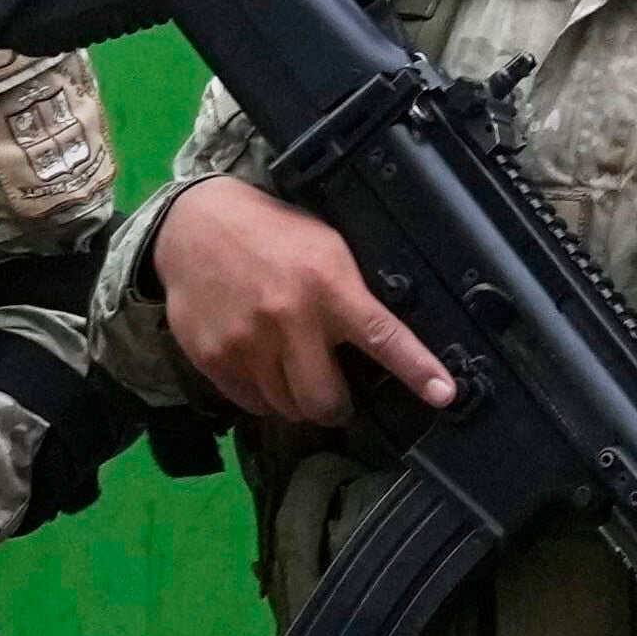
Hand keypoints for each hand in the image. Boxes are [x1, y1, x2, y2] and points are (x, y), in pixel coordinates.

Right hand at [155, 177, 450, 431]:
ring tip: (291, 371)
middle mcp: (289, 319)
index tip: (443, 394)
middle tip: (335, 394)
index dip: (417, 369)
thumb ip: (351, 293)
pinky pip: (252, 404)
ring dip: (297, 401)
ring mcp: (248, 343)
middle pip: (326, 401)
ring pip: (288, 409)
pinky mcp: (214, 358)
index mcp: (328, 286)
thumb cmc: (270, 233)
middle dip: (336, 406)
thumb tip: (384, 340)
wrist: (193, 226)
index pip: (382, 336)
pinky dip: (263, 396)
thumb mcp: (326, 247)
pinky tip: (261, 366)